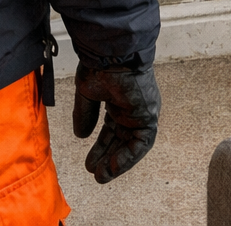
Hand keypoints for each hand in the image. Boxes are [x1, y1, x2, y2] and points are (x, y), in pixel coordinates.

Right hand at [72, 62, 159, 183]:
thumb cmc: (101, 65)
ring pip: (131, 145)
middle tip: (96, 172)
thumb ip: (85, 115)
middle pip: (121, 140)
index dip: (102, 147)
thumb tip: (81, 136)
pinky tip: (113, 167)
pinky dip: (128, 156)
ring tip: (102, 176)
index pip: (112, 131)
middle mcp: (133, 109)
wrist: (112, 54)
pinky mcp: (149, 116)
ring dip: (117, 162)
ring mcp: (142, 113)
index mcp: (120, 102)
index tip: (91, 162)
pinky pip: (141, 143)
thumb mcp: (87, 93)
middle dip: (108, 158)